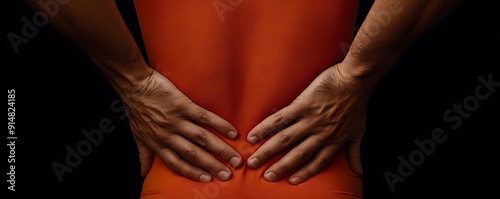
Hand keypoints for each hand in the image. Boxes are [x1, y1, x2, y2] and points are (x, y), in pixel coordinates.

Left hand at [118, 69, 242, 181]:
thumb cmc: (135, 109)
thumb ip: (144, 154)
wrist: (134, 84)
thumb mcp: (137, 135)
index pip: (177, 163)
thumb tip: (144, 173)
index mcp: (158, 143)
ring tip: (235, 158)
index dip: (193, 173)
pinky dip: (219, 125)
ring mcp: (176, 120)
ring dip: (220, 149)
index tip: (208, 180)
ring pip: (202, 138)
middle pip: (194, 154)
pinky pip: (204, 117)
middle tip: (229, 174)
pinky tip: (232, 132)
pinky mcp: (183, 104)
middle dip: (213, 166)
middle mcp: (168, 135)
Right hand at [246, 63, 370, 184]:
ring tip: (254, 161)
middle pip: (298, 155)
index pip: (317, 162)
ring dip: (268, 151)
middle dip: (281, 167)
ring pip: (285, 139)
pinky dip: (265, 128)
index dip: (305, 173)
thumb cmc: (357, 102)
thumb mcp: (359, 131)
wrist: (355, 79)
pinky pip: (280, 119)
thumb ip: (355, 152)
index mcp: (334, 141)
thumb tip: (359, 172)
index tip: (292, 181)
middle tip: (266, 177)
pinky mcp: (302, 104)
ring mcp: (311, 119)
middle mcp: (321, 133)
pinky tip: (253, 135)